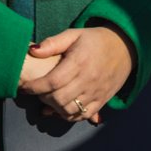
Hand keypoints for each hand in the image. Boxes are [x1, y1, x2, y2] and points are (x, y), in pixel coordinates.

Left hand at [19, 25, 134, 123]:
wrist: (126, 46)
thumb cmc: (96, 40)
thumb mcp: (75, 34)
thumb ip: (53, 43)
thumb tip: (32, 51)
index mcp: (79, 62)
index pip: (52, 81)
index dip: (35, 87)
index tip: (25, 87)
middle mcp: (88, 79)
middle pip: (58, 99)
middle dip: (43, 98)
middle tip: (38, 92)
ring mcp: (96, 92)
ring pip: (69, 110)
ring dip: (54, 109)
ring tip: (49, 100)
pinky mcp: (102, 100)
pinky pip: (83, 115)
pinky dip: (69, 116)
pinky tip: (62, 109)